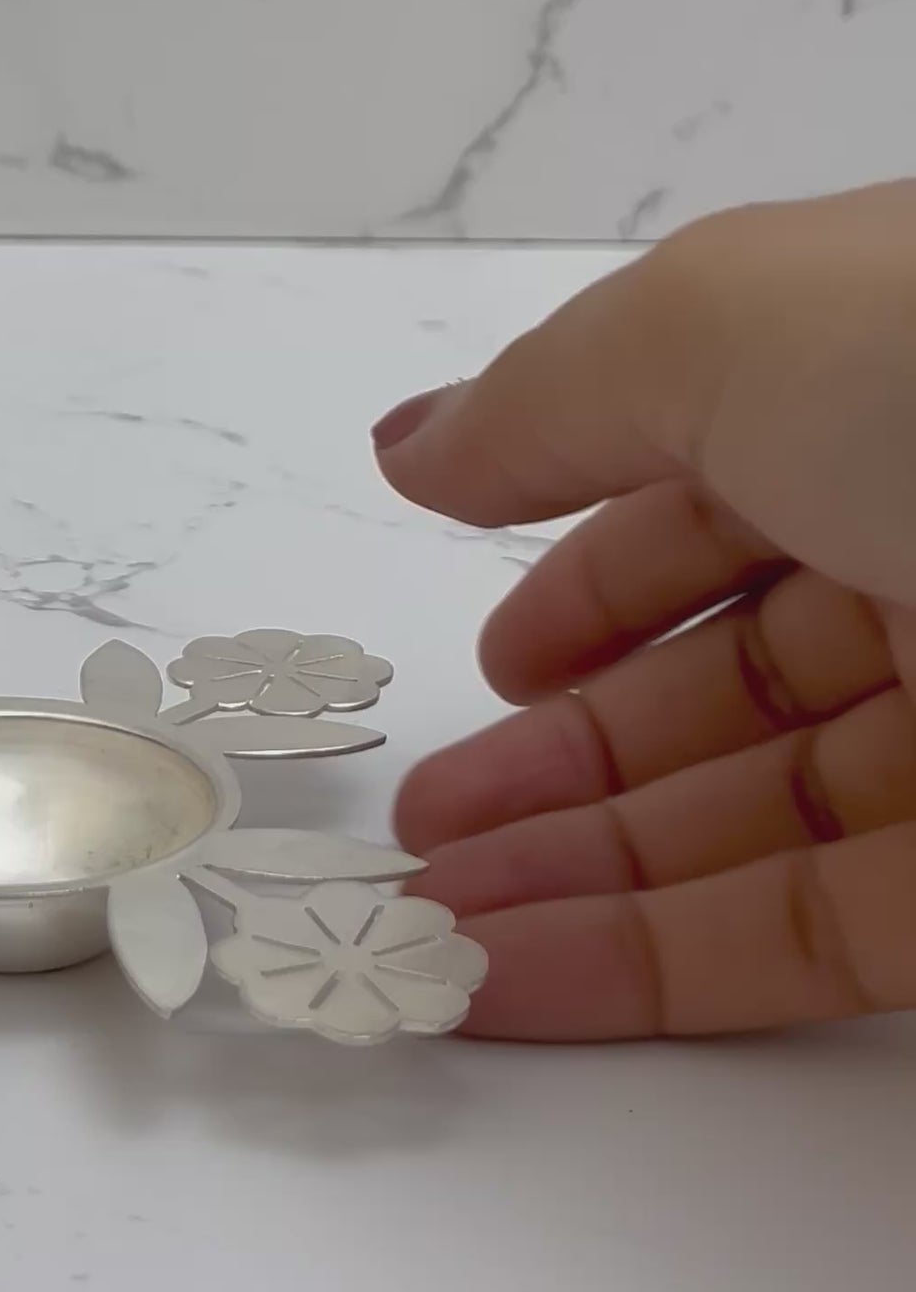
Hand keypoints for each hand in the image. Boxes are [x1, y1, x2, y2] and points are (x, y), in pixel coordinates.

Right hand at [377, 186, 915, 1039]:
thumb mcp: (717, 317)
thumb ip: (549, 397)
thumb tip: (423, 446)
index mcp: (897, 393)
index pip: (730, 504)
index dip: (597, 582)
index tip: (489, 664)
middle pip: (734, 682)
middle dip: (568, 757)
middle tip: (428, 826)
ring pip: (759, 822)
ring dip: (581, 876)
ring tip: (427, 918)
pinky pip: (809, 938)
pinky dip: (651, 966)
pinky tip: (512, 974)